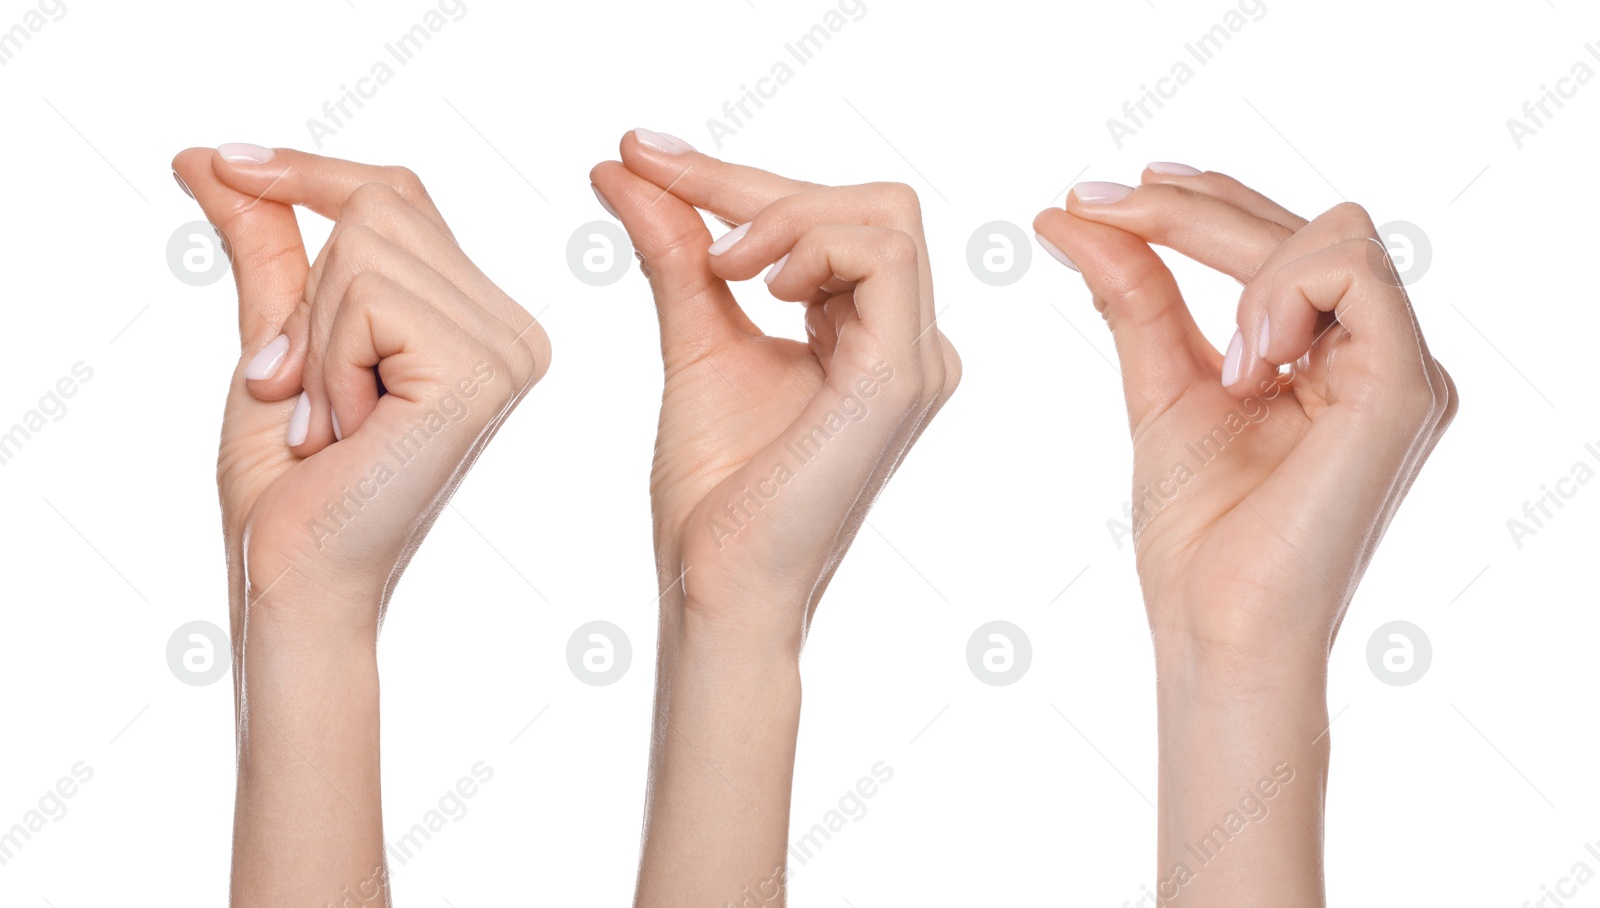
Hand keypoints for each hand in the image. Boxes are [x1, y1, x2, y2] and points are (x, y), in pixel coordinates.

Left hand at [172, 144, 547, 907]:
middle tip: (299, 388)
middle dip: (310, 292)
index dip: (309, 171)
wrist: (299, 576)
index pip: (398, 195)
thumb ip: (267, 249)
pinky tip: (348, 430)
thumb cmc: (293, 485)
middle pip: (382, 205)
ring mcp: (509, 348)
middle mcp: (514, 328)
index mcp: (480, 320)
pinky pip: (371, 296)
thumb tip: (212, 158)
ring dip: (316, 335)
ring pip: (368, 245)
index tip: (220, 160)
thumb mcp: (276, 339)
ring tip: (331, 419)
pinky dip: (329, 358)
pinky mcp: (481, 372)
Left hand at [592, 131, 958, 906]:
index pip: (833, 220)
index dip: (738, 180)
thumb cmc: (716, 495)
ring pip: (880, 213)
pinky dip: (808, 243)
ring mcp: (916, 361)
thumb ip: (678, 253)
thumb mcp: (696, 339)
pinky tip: (747, 281)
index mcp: (874, 339)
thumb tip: (627, 169)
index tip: (644, 154)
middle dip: (752, 183)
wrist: (717, 587)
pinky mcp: (900, 377)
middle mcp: (911, 345)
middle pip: (861, 202)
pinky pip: (879, 255)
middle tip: (654, 174)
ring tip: (715, 265)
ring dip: (780, 213)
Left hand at [1035, 167, 1456, 906]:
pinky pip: (1353, 276)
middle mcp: (1380, 355)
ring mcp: (1404, 369)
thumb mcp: (1160, 387)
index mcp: (1333, 357)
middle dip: (1191, 207)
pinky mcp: (1407, 388)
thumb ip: (1137, 295)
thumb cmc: (1200, 537)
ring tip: (1211, 356)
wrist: (1216, 630)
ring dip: (1237, 255)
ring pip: (1332, 232)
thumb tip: (1075, 214)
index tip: (1097, 195)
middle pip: (1299, 225)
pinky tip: (1240, 361)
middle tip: (1096, 202)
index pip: (1275, 243)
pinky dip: (1279, 294)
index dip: (1193, 206)